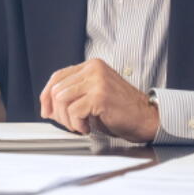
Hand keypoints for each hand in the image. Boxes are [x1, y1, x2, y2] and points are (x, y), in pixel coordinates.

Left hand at [39, 58, 157, 142]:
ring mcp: (97, 81)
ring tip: (79, 126)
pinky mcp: (100, 96)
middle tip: (68, 124)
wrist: (147, 118)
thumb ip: (74, 94)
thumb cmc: (122, 111)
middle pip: (56, 88)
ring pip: (62, 99)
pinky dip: (77, 124)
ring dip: (66, 119)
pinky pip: (74, 111)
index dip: (47, 95)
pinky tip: (87, 128)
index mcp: (92, 66)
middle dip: (57, 111)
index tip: (46, 110)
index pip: (58, 76)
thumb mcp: (95, 96)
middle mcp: (94, 69)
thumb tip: (47, 107)